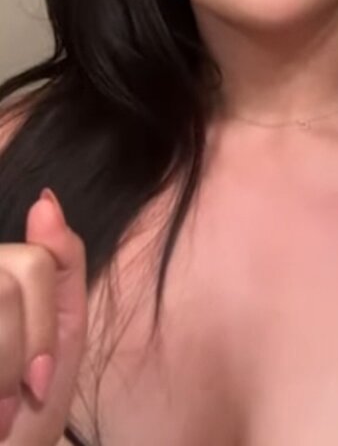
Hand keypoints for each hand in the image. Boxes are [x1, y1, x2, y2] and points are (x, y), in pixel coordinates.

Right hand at [0, 189, 87, 444]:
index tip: (39, 381)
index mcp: (1, 273)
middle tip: (11, 401)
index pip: (34, 262)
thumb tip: (46, 199)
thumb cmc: (26, 407)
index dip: (42, 328)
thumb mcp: (61, 333)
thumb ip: (62, 263)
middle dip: (18, 353)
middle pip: (7, 283)